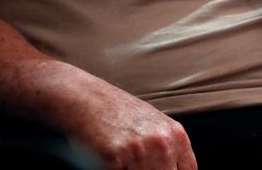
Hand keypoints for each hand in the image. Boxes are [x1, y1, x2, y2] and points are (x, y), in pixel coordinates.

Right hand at [57, 81, 196, 169]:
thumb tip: (174, 169)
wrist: (84, 98)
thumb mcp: (153, 127)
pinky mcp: (116, 156)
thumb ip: (168, 152)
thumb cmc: (116, 113)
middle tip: (136, 167)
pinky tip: (111, 162)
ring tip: (124, 163)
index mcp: (176, 136)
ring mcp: (141, 149)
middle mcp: (163, 142)